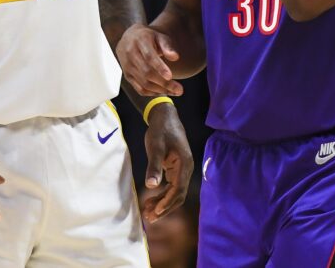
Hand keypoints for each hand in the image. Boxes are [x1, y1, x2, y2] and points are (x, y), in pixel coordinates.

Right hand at [116, 23, 183, 96]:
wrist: (128, 38)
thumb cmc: (147, 38)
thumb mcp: (158, 37)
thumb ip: (167, 46)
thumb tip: (175, 57)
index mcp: (140, 42)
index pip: (149, 57)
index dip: (159, 67)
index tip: (170, 76)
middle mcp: (131, 55)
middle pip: (147, 72)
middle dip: (164, 83)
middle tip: (179, 89)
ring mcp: (127, 67)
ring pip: (143, 83)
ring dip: (160, 90)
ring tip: (175, 92)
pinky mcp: (127, 76)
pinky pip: (139, 88)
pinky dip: (153, 93)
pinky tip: (164, 92)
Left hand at [142, 102, 193, 222]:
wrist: (164, 117)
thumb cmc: (160, 130)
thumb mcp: (155, 147)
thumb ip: (154, 166)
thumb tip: (151, 186)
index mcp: (185, 164)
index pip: (178, 190)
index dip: (167, 203)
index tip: (155, 212)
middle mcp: (186, 169)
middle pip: (178, 195)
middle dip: (165, 207)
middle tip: (149, 218)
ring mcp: (182, 170)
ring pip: (175, 192)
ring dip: (162, 203)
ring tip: (148, 212)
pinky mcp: (176, 169)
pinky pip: (171, 186)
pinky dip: (162, 195)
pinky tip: (151, 200)